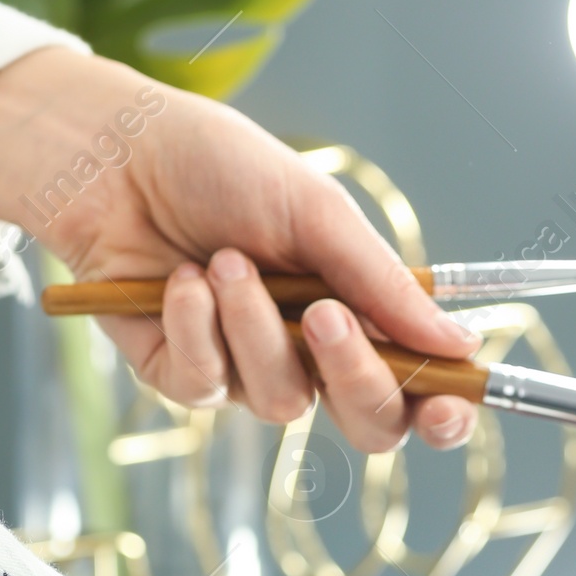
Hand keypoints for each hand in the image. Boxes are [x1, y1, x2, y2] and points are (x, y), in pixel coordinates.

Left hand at [0, 47, 479, 449]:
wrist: (113, 152)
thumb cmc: (219, 167)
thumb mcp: (319, 214)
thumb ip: (387, 288)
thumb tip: (461, 347)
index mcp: (358, 311)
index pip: (416, 385)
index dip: (441, 409)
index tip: (448, 404)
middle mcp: (310, 353)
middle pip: (366, 422)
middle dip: (354, 377)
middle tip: (326, 318)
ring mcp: (246, 370)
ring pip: (282, 401)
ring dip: (255, 328)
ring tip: (222, 260)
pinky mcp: (182, 375)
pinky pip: (209, 386)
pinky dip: (198, 328)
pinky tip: (180, 280)